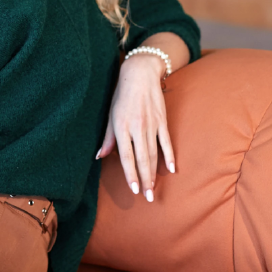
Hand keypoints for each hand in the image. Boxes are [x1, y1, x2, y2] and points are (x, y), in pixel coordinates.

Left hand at [96, 53, 175, 200]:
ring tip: (155, 189)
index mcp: (121, 127)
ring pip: (154, 153)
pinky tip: (172, 169)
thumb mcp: (110, 115)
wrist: (140, 74)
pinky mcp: (162, 120)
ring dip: (154, 172)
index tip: (134, 189)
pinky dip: (170, 156)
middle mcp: (137, 128)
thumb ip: (107, 138)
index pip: (127, 156)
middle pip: (142, 159)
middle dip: (145, 179)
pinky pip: (166, 142)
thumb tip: (99, 156)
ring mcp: (151, 124)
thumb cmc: (121, 95)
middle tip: (148, 197)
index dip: (130, 174)